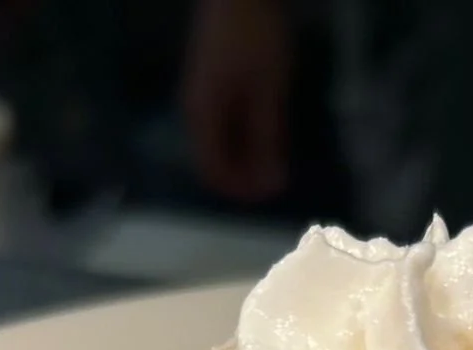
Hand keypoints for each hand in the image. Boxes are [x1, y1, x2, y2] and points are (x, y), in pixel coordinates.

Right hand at [182, 0, 292, 203]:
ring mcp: (200, 95)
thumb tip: (272, 183)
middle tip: (278, 177)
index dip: (241, 190)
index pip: (213, 171)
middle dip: (245, 176)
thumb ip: (268, 138)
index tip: (272, 192)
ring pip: (219, 142)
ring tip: (276, 156)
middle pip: (214, 160)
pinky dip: (244, 136)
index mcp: (202, 115)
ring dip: (245, 156)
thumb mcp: (268, 89)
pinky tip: (266, 130)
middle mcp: (194, 109)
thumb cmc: (254, 34)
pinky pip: (223, 123)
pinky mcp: (210, 83)